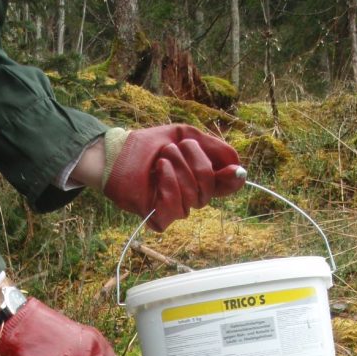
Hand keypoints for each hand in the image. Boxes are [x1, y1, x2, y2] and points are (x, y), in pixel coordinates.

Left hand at [102, 125, 245, 230]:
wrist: (118, 152)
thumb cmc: (149, 145)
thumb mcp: (186, 136)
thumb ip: (213, 148)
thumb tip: (238, 166)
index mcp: (199, 179)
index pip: (225, 186)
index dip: (232, 179)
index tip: (234, 169)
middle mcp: (190, 196)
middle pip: (210, 189)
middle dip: (195, 163)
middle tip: (174, 148)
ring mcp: (175, 209)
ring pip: (193, 197)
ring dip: (177, 170)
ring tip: (161, 158)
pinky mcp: (159, 218)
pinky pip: (176, 207)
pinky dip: (169, 183)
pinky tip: (158, 171)